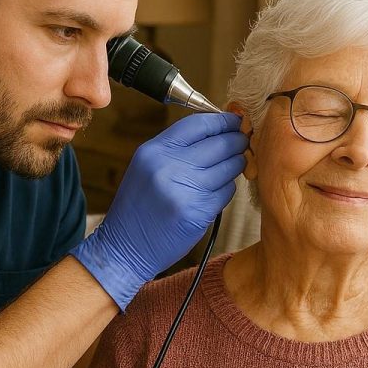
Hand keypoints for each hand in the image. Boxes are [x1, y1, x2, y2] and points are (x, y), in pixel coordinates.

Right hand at [71, 112, 247, 309]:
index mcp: (154, 151)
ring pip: (228, 167)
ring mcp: (185, 191)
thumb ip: (176, 148)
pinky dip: (226, 190)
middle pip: (218, 143)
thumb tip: (217, 131)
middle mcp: (169, 167)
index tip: (234, 121)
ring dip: (234, 166)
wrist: (125, 247)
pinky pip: (226, 192)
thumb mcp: (147, 167)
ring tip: (229, 168)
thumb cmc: (138, 206)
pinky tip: (215, 193)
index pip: (198, 124)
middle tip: (242, 142)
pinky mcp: (198, 213)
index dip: (221, 120)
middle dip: (236, 141)